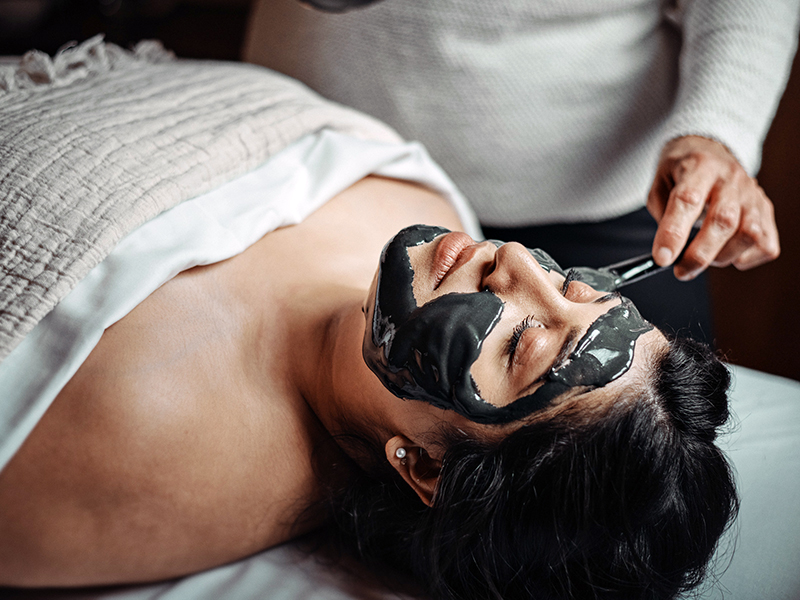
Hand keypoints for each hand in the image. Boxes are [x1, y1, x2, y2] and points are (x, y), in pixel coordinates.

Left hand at [647, 135, 779, 279]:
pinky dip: (745, 258)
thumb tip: (668, 252)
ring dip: (723, 256)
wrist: (710, 150)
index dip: (674, 233)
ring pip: (749, 234)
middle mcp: (730, 179)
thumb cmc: (681, 171)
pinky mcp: (766, 210)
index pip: (687, 200)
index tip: (662, 259)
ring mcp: (752, 195)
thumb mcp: (660, 182)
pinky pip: (765, 244)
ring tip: (704, 257)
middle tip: (681, 270)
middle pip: (723, 221)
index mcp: (699, 166)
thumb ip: (661, 214)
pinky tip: (726, 252)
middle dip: (699, 254)